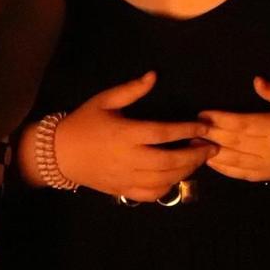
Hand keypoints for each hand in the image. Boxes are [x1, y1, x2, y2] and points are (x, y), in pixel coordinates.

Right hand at [52, 72, 216, 199]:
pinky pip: (150, 194)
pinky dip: (168, 188)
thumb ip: (131, 90)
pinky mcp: (121, 190)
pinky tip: (178, 177)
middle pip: (169, 161)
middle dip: (195, 155)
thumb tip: (154, 75)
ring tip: (199, 159)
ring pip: (163, 180)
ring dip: (186, 171)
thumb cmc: (83, 123)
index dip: (187, 130)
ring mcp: (125, 177)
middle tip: (212, 147)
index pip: (163, 133)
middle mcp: (128, 158)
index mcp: (125, 134)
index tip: (205, 127)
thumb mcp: (104, 100)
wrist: (57, 154)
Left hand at [198, 78, 269, 181]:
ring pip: (234, 161)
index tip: (202, 114)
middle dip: (211, 135)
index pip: (242, 124)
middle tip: (192, 129)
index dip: (220, 120)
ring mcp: (269, 166)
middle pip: (234, 143)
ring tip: (193, 145)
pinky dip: (223, 168)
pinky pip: (241, 173)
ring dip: (212, 153)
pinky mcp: (268, 175)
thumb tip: (256, 81)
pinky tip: (210, 160)